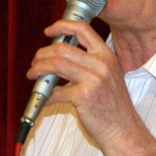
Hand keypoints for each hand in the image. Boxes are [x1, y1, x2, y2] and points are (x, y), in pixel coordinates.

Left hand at [26, 19, 137, 144]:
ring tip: (33, 75)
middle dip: (42, 54)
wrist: (122, 129)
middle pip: (62, 48)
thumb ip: (90, 63)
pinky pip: (55, 91)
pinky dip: (45, 95)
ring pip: (56, 64)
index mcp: (106, 55)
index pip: (83, 29)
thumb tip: (61, 55)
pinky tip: (45, 98)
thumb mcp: (108, 76)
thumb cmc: (113, 106)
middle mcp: (101, 64)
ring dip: (39, 69)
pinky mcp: (84, 97)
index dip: (62, 26)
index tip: (49, 31)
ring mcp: (93, 80)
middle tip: (35, 62)